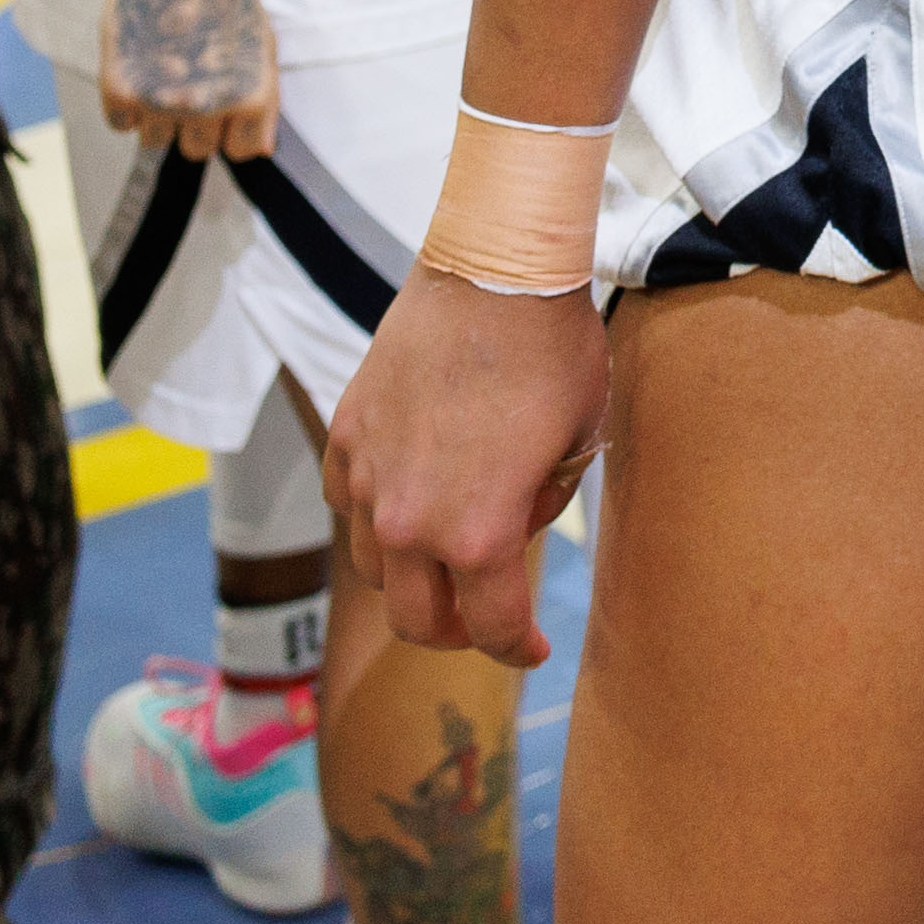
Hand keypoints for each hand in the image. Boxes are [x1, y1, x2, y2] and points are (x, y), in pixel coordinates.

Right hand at [96, 0, 280, 162]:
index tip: (224, 109)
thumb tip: (256, 149)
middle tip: (190, 81)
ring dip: (158, 115)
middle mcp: (208, 106)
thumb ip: (262, 102)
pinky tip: (139, 65)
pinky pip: (121, 124)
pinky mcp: (119, 90)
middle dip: (195, 124)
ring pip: (156, 141)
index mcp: (252, 97)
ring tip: (163, 68)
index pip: (241, 152)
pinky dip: (126, 103)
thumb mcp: (263, 45)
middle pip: (197, 150)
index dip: (231, 131)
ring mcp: (162, 101)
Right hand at [327, 271, 603, 670]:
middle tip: (483, 618)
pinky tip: (405, 498)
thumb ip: (541, 503)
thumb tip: (514, 527)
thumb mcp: (576, 441)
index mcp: (479, 534)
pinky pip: (348, 502)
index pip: (493, 627)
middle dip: (455, 632)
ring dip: (411, 574)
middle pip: (417, 619)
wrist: (495, 272)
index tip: (533, 651)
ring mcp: (369, 478)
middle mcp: (412, 521)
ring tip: (446, 552)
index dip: (518, 649)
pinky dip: (373, 514)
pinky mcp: (346, 434)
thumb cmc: (554, 352)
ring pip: (376, 565)